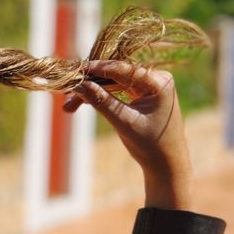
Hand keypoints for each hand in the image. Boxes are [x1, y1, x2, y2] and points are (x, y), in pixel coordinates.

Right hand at [62, 58, 193, 205]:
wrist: (166, 164)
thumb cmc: (151, 145)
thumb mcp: (123, 122)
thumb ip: (102, 101)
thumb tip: (79, 84)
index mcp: (159, 82)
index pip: (123, 69)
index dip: (97, 69)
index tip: (76, 72)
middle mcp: (155, 78)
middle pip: (116, 74)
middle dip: (91, 84)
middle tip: (67, 92)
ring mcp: (148, 85)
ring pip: (113, 82)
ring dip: (92, 92)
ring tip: (69, 105)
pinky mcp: (141, 93)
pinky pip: (117, 89)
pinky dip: (100, 96)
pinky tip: (81, 103)